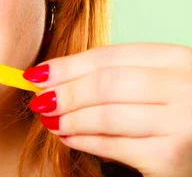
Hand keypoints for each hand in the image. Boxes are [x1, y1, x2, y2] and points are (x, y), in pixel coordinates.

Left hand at [24, 43, 191, 176]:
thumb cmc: (176, 110)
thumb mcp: (158, 81)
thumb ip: (116, 73)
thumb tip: (54, 76)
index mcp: (175, 59)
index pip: (108, 56)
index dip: (67, 65)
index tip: (38, 74)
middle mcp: (182, 87)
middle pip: (105, 84)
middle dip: (65, 93)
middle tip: (39, 100)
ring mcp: (179, 123)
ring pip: (106, 116)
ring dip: (69, 119)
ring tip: (49, 120)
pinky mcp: (169, 157)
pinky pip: (113, 146)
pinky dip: (83, 141)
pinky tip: (67, 137)